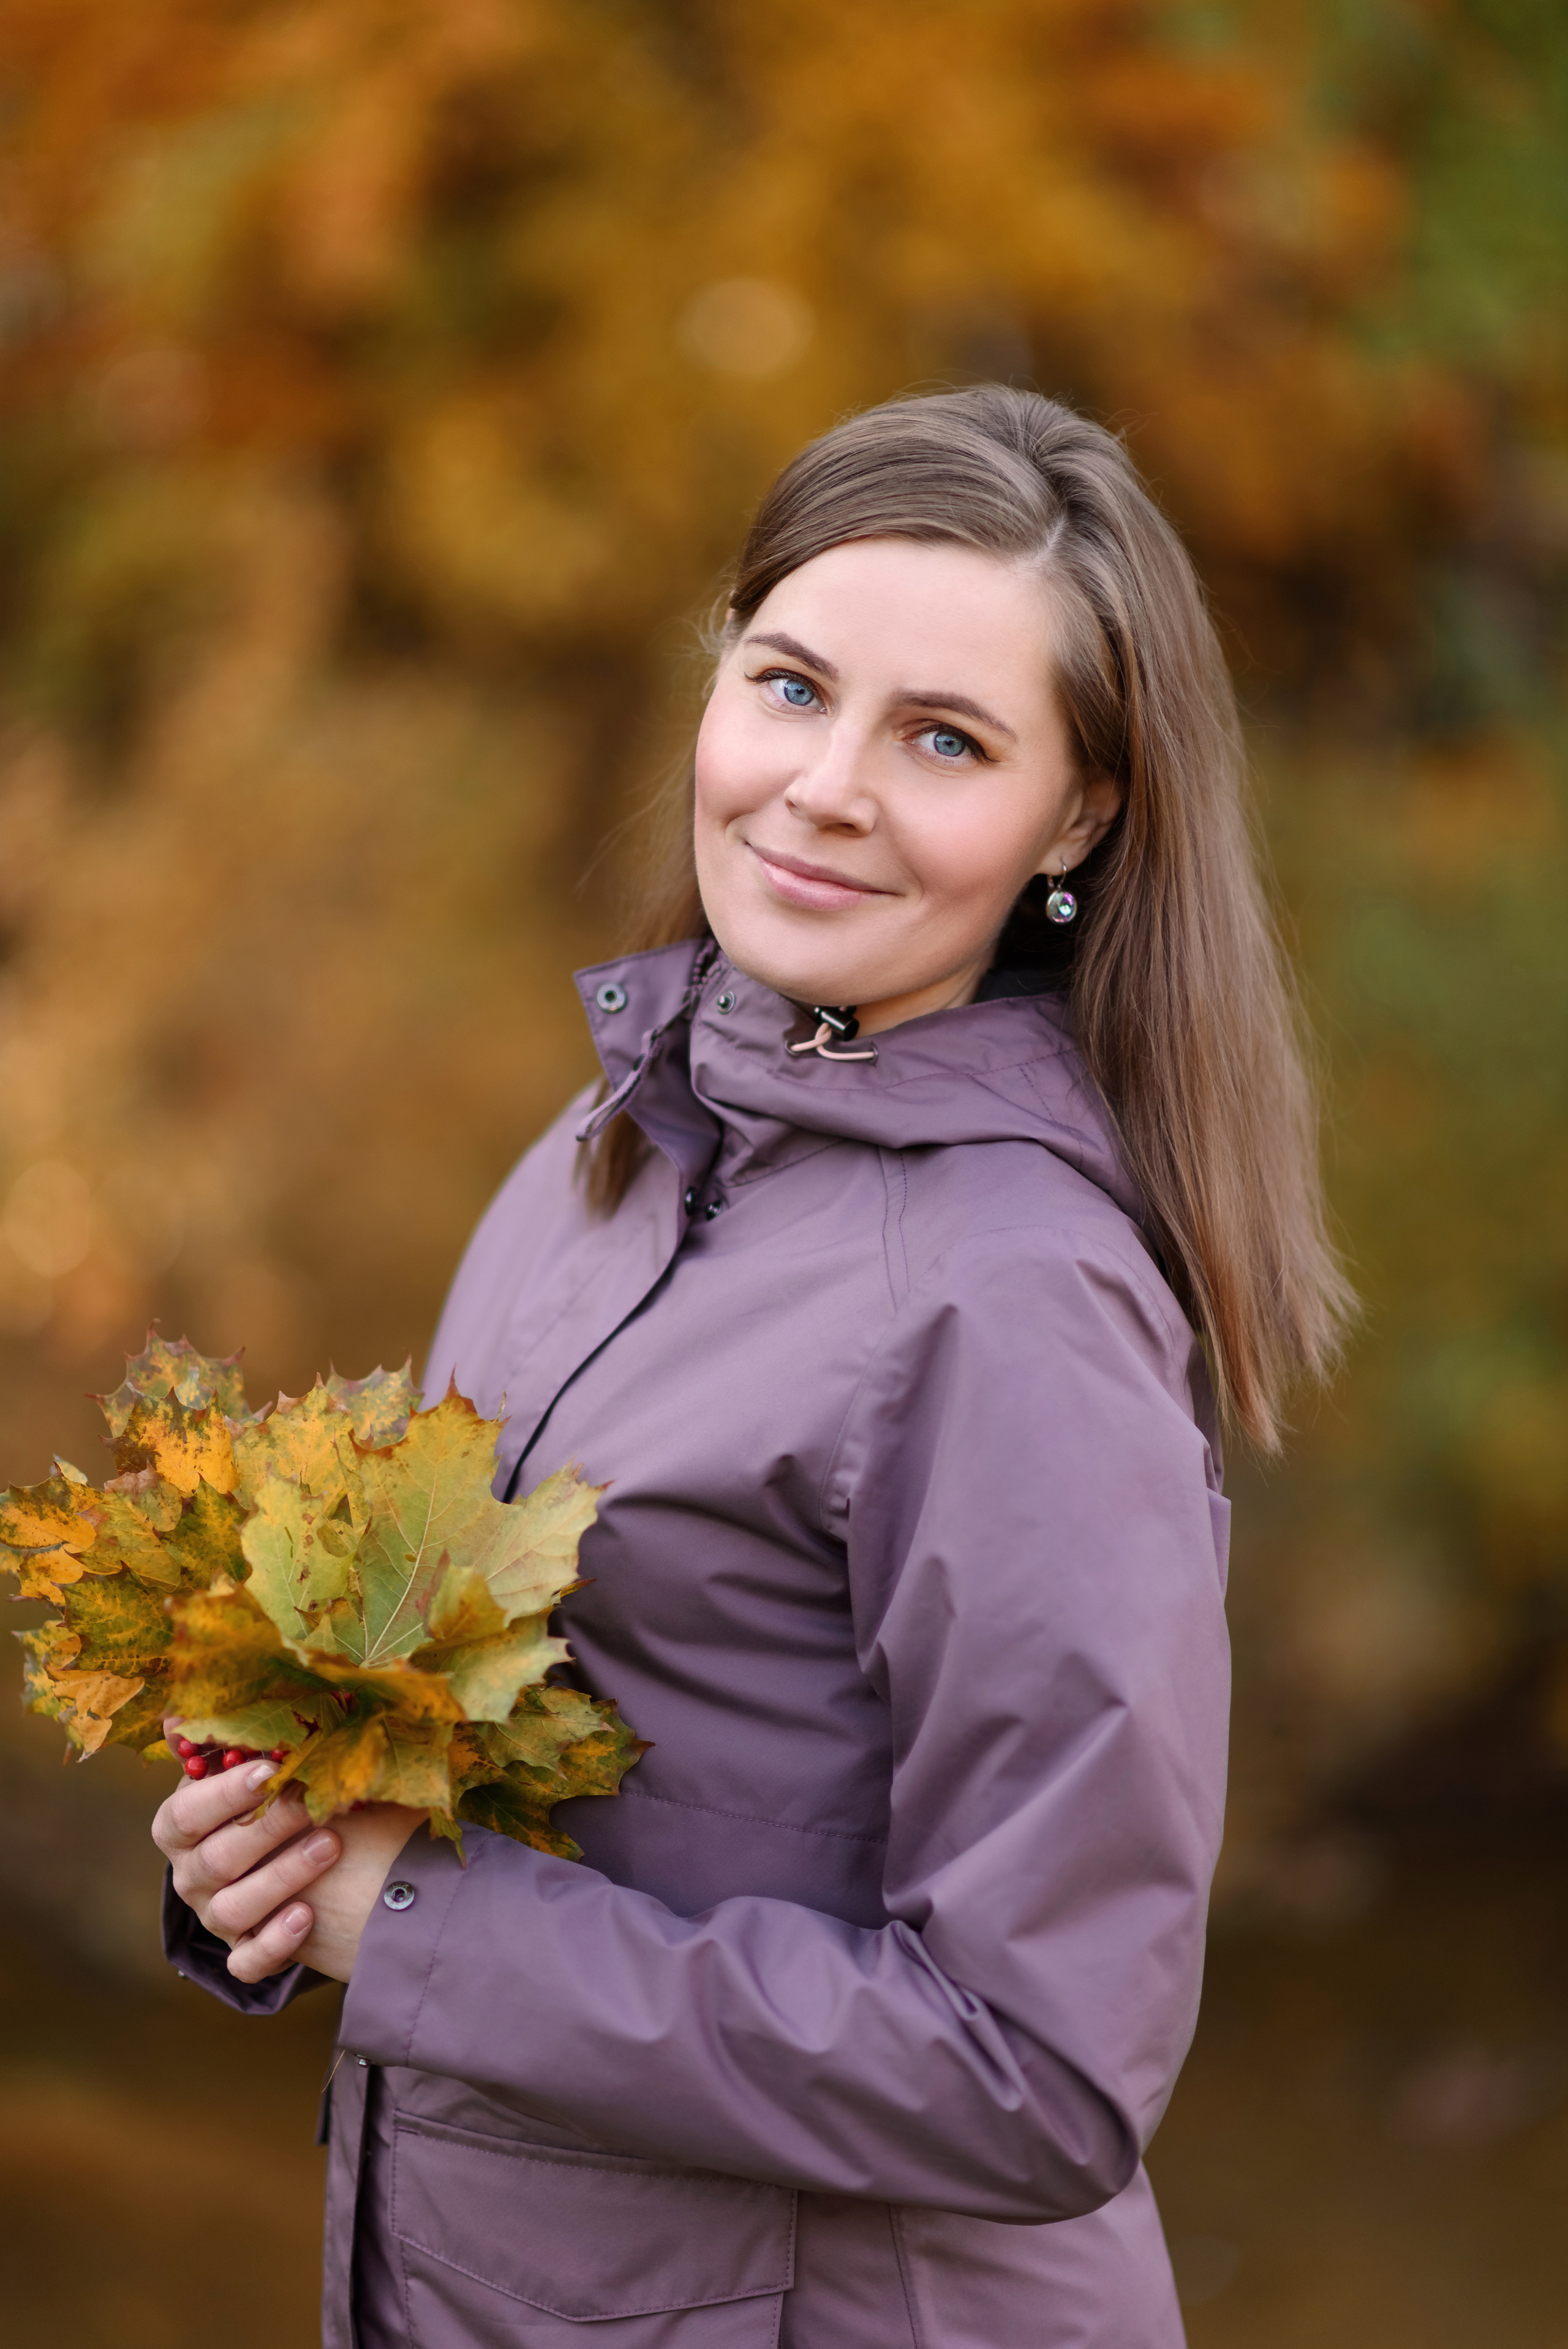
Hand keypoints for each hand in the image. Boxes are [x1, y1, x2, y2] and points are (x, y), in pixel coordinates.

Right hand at [152, 1718, 422, 1983]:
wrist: (291, 1855)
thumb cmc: (267, 1796)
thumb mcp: (249, 1764)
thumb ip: (222, 1739)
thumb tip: (178, 1713)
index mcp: (181, 1827)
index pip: (185, 1815)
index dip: (222, 1795)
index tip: (267, 1771)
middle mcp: (191, 1875)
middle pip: (217, 1860)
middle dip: (267, 1828)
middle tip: (313, 1803)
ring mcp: (215, 1917)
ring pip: (233, 1909)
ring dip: (283, 1876)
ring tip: (331, 1845)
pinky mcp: (243, 1952)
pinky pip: (248, 1961)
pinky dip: (275, 1943)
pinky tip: (306, 1917)